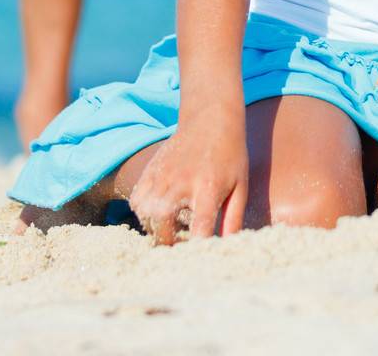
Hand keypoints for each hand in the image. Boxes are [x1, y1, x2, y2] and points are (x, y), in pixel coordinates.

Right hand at [128, 111, 248, 243]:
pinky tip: (159, 212)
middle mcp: (181, 182)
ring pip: (146, 215)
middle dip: (169, 244)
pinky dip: (143, 213)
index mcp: (207, 188)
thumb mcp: (240, 185)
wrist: (211, 118)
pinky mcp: (151, 170)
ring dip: (155, 229)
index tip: (198, 260)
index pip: (200, 228)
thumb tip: (230, 247)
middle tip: (180, 246)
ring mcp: (162, 175)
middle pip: (163, 226)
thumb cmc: (230, 154)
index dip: (197, 249)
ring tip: (169, 229)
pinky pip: (136, 200)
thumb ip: (234, 218)